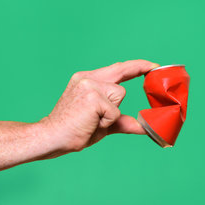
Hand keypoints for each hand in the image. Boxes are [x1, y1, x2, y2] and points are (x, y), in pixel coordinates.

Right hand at [40, 60, 159, 152]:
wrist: (51, 137)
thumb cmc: (74, 130)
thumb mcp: (103, 123)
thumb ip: (123, 120)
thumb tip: (146, 127)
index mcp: (87, 80)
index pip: (117, 68)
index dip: (137, 66)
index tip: (153, 66)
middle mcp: (88, 78)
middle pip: (121, 77)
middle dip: (138, 71)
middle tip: (154, 71)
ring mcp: (89, 85)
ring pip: (119, 95)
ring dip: (111, 114)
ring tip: (92, 121)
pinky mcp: (93, 97)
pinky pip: (114, 112)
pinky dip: (106, 122)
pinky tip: (90, 123)